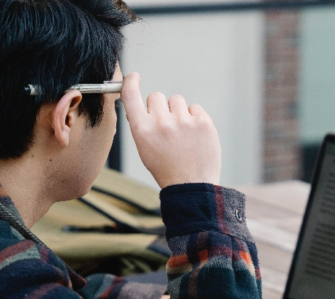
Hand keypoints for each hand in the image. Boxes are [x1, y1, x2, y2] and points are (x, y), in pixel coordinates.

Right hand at [120, 72, 221, 187]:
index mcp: (142, 130)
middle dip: (161, 108)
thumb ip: (142, 126)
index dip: (131, 82)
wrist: (191, 186)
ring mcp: (184, 121)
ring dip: (179, 112)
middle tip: (167, 128)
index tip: (134, 76)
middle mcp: (161, 122)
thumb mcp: (145, 149)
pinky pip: (195, 108)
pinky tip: (194, 136)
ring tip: (182, 134)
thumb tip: (141, 105)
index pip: (130, 95)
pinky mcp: (203, 122)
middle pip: (157, 96)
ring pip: (177, 100)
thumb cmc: (166, 168)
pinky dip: (195, 118)